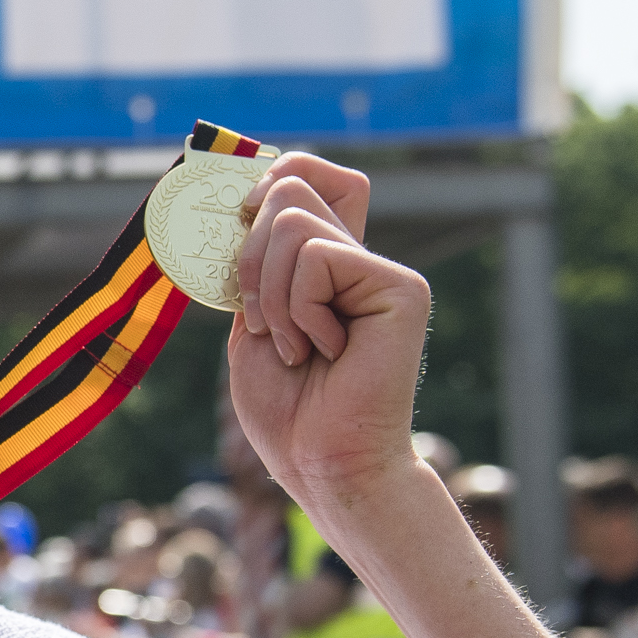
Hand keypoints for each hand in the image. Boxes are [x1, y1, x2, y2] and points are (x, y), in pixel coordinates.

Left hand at [222, 153, 431, 524]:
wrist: (322, 464)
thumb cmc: (286, 407)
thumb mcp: (251, 318)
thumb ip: (254, 258)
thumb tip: (240, 192)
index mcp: (325, 261)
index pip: (302, 173)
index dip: (264, 181)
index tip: (236, 229)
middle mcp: (359, 256)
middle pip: (290, 184)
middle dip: (249, 254)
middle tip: (264, 321)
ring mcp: (384, 269)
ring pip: (293, 219)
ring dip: (269, 292)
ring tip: (294, 345)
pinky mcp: (401, 286)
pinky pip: (318, 257)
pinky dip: (298, 308)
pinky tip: (322, 350)